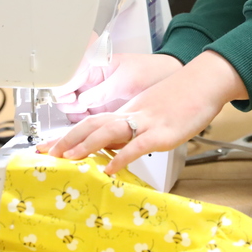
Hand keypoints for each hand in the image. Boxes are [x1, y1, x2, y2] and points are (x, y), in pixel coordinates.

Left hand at [40, 51, 248, 175]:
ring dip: (85, 144)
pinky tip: (110, 169)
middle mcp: (132, 115)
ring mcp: (146, 123)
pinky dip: (122, 157)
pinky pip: (138, 145)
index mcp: (128, 112)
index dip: (68, 134)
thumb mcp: (151, 113)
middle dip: (67, 139)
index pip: (91, 122)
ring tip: (68, 157)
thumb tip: (113, 148)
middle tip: (46, 153)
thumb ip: (132, 130)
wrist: (204, 82)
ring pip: (109, 131)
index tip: (49, 145)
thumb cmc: (182, 98)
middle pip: (92, 125)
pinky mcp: (162, 132)